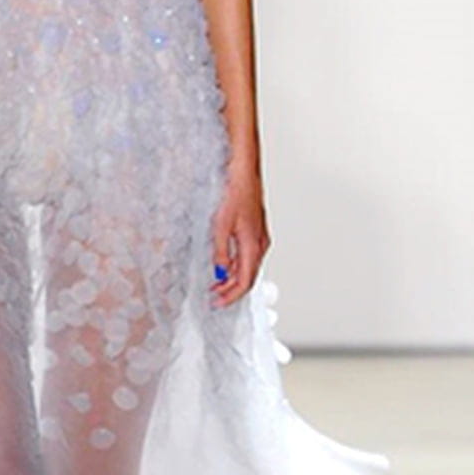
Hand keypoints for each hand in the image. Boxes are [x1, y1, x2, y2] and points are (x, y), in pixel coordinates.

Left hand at [209, 162, 270, 307]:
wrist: (243, 171)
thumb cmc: (235, 191)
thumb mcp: (221, 225)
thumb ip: (220, 251)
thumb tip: (219, 271)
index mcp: (253, 245)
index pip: (245, 281)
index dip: (231, 296)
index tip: (217, 303)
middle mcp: (260, 244)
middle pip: (248, 277)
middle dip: (231, 290)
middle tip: (214, 297)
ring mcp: (259, 237)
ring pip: (248, 267)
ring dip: (232, 278)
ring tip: (216, 284)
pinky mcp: (254, 230)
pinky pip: (247, 255)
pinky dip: (235, 265)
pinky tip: (224, 264)